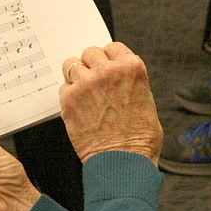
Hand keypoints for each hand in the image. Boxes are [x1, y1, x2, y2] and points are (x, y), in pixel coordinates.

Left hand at [59, 43, 162, 164]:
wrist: (123, 162)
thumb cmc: (140, 138)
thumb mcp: (146, 101)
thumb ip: (130, 83)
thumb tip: (118, 79)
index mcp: (131, 68)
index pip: (113, 48)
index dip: (109, 58)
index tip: (106, 65)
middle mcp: (108, 71)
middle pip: (90, 53)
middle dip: (91, 65)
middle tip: (93, 80)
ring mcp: (86, 83)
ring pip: (71, 65)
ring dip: (76, 76)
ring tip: (83, 91)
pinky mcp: (69, 99)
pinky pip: (63, 87)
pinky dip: (69, 95)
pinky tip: (79, 107)